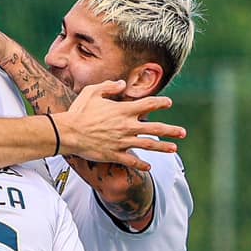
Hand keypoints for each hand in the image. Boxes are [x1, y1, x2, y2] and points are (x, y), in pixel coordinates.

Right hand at [56, 80, 184, 169]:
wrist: (67, 133)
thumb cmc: (78, 112)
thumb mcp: (92, 92)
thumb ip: (109, 86)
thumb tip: (122, 83)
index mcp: (123, 110)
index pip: (149, 104)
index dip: (161, 103)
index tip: (168, 103)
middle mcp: (126, 126)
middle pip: (155, 128)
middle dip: (171, 130)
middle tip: (182, 133)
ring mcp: (121, 142)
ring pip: (148, 145)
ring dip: (162, 148)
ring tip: (174, 149)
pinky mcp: (113, 154)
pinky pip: (131, 161)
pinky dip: (141, 164)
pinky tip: (149, 167)